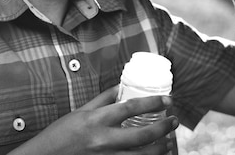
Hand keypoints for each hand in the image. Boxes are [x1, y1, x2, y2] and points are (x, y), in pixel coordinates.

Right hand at [10, 87, 177, 154]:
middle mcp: (103, 140)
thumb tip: (120, 87)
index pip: (130, 107)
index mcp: (96, 120)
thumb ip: (102, 99)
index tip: (168, 100)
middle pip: (142, 135)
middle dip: (163, 128)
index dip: (152, 103)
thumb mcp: (80, 112)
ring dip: (159, 150)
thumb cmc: (59, 135)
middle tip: (174, 121)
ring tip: (168, 143)